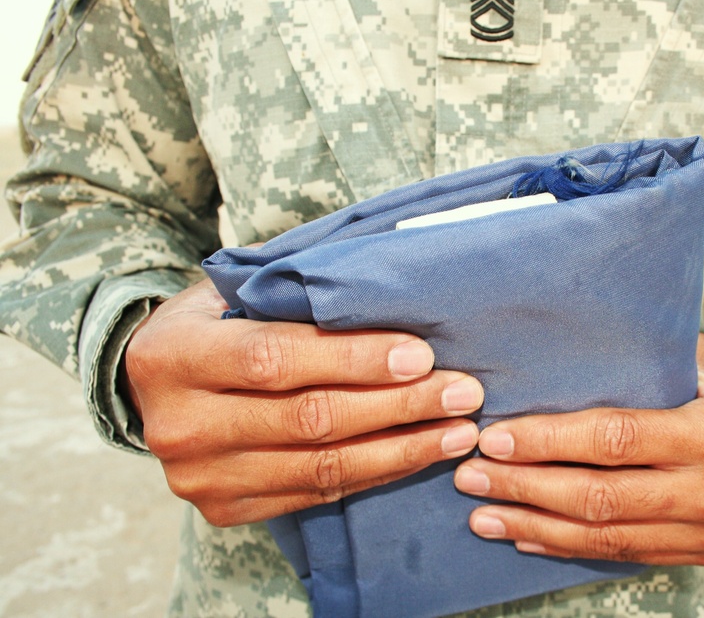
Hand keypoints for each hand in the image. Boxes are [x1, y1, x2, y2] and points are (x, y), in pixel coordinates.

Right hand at [124, 279, 482, 526]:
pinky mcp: (226, 509)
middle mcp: (181, 425)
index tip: (421, 355)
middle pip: (308, 419)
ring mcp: (202, 477)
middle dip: (398, 406)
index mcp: (176, 356)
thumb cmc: (211, 324)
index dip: (354, 359)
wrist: (151, 387)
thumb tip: (384, 286)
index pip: (275, 358)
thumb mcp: (232, 291)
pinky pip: (318, 494)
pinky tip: (420, 455)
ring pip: (321, 466)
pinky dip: (376, 473)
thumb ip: (293, 292)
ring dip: (401, 448)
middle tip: (461, 392)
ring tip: (459, 430)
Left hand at [452, 333, 703, 566]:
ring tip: (485, 514)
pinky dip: (569, 547)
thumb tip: (533, 369)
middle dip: (527, 489)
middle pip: (603, 498)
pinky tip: (529, 536)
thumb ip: (627, 366)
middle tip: (472, 478)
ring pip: (607, 538)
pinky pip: (625, 555)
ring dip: (537, 527)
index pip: (616, 440)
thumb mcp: (686, 354)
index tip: (494, 439)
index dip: (548, 443)